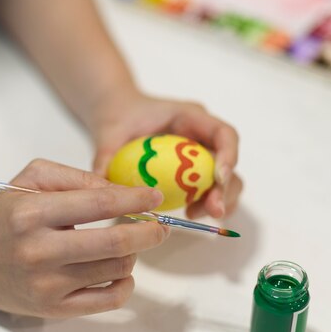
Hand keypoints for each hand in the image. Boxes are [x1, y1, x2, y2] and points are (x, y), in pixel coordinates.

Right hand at [0, 159, 166, 317]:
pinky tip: (120, 270)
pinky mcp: (53, 309)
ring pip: (115, 270)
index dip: (135, 199)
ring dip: (133, 254)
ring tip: (126, 243)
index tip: (154, 197)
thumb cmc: (3, 215)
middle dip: (149, 232)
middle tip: (159, 226)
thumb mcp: (29, 179)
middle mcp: (39, 251)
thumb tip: (119, 191)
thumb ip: (74, 177)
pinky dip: (125, 284)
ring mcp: (46, 284)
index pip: (99, 203)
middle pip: (114, 243)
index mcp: (32, 213)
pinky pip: (107, 300)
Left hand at [91, 90, 242, 218]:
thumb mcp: (109, 134)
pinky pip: (209, 188)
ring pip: (226, 178)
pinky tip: (189, 214)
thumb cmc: (120, 120)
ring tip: (195, 215)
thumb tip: (102, 182)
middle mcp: (202, 134)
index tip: (218, 178)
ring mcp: (202, 153)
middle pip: (228, 161)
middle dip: (226, 188)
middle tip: (213, 211)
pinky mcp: (196, 170)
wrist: (120, 117)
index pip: (223, 133)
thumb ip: (105, 156)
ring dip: (219, 200)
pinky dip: (205, 202)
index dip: (228, 156)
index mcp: (190, 116)